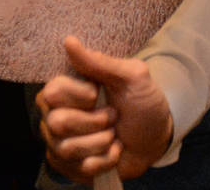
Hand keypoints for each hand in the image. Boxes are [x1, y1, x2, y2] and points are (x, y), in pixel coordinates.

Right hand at [37, 36, 172, 182]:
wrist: (156, 137)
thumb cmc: (142, 102)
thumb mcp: (131, 76)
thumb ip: (99, 62)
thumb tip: (69, 41)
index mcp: (68, 87)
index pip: (52, 91)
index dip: (79, 95)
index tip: (98, 92)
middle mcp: (57, 114)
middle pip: (58, 122)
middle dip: (95, 122)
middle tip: (113, 115)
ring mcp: (61, 143)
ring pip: (68, 149)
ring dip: (102, 141)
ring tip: (114, 134)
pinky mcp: (71, 167)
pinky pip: (82, 169)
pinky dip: (106, 159)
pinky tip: (114, 151)